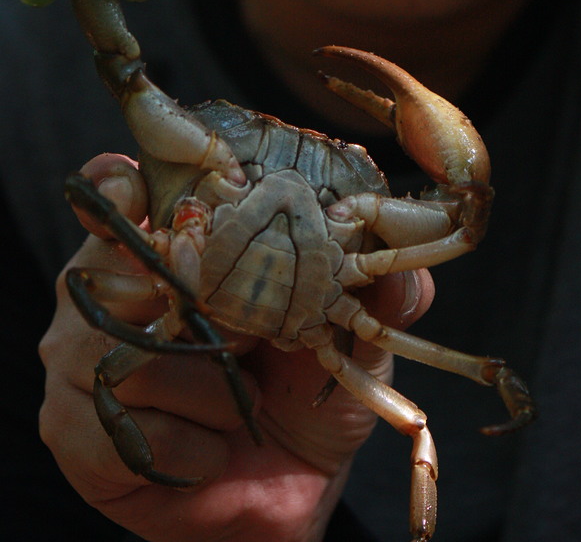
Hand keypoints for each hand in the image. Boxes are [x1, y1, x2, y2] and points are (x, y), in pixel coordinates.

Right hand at [40, 154, 432, 541]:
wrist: (282, 496)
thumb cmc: (305, 393)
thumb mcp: (351, 335)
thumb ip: (380, 293)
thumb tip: (404, 266)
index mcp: (167, 245)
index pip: (117, 191)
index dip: (119, 185)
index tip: (136, 189)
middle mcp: (110, 290)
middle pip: (118, 267)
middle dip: (197, 301)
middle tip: (247, 335)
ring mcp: (78, 361)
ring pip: (131, 349)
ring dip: (211, 386)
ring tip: (243, 402)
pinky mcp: (74, 432)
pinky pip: (130, 424)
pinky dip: (193, 443)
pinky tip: (213, 450)